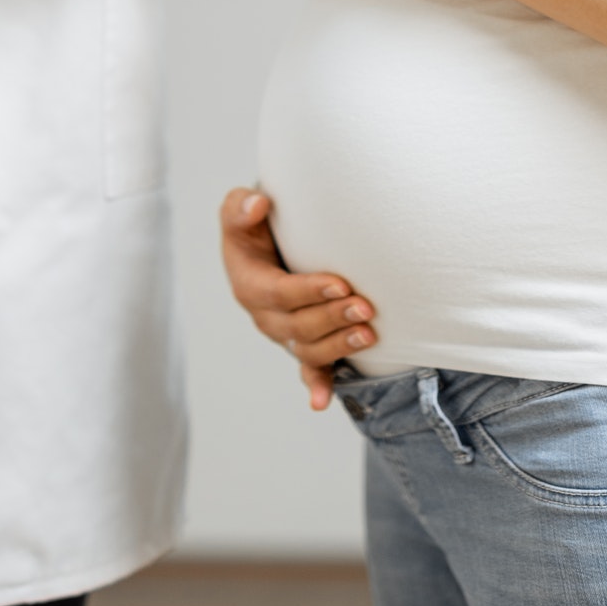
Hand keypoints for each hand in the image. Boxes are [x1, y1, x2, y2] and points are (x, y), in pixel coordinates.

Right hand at [220, 188, 376, 410]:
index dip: (310, 291)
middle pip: (299, 326)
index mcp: (248, 285)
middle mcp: (264, 316)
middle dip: (333, 319)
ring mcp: (284, 334)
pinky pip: (309, 369)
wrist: (264, 244)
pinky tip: (322, 401)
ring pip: (310, 350)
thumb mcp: (238, 211)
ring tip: (369, 334)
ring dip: (339, 345)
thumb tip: (259, 204)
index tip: (342, 284)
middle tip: (366, 307)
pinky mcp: (300, 343)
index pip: (280, 293)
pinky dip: (316, 385)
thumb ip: (240, 207)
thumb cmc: (254, 225)